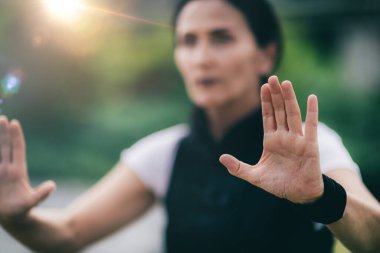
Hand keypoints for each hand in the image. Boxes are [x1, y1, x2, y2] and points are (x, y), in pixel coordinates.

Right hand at [0, 116, 54, 222]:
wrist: (11, 217)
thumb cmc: (22, 210)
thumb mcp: (31, 203)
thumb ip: (41, 195)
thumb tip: (52, 186)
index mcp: (18, 172)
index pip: (17, 150)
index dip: (16, 136)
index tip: (14, 122)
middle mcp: (7, 169)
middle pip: (4, 147)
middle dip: (3, 132)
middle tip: (2, 117)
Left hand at [220, 76, 323, 203]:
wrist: (299, 195)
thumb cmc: (278, 184)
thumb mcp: (254, 176)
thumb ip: (237, 168)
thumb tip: (220, 158)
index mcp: (271, 141)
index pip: (268, 116)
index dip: (266, 102)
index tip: (263, 86)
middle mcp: (284, 137)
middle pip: (279, 111)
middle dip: (275, 95)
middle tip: (272, 77)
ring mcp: (297, 139)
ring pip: (292, 114)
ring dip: (289, 99)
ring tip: (285, 83)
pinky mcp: (310, 146)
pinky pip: (311, 126)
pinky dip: (312, 112)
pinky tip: (311, 97)